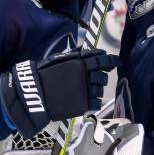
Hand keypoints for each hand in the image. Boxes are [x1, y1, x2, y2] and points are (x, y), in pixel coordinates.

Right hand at [0, 48, 119, 138]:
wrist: (35, 95)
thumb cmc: (44, 75)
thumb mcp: (58, 59)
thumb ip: (75, 55)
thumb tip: (86, 50)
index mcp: (81, 62)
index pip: (104, 59)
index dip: (113, 60)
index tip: (117, 62)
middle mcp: (87, 75)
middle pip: (103, 76)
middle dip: (101, 78)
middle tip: (94, 80)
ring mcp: (87, 90)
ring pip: (100, 90)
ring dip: (96, 90)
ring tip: (86, 91)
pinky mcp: (84, 104)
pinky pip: (96, 103)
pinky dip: (93, 102)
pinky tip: (86, 101)